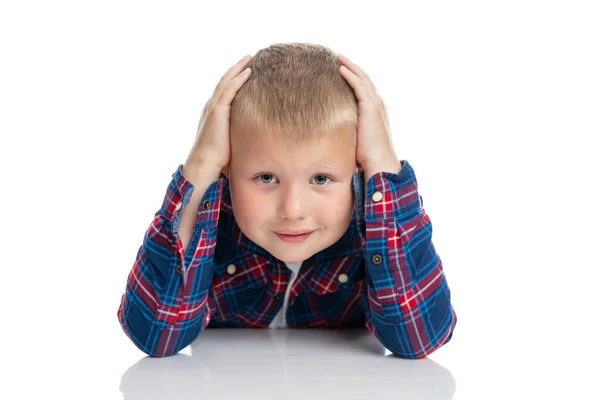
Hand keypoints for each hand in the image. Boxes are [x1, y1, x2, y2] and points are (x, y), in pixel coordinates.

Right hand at [184, 54, 252, 175]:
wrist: (205, 164)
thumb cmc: (219, 158)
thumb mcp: (231, 141)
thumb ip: (240, 133)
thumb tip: (256, 137)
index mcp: (214, 112)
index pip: (226, 90)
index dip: (235, 78)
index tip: (247, 69)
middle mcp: (212, 105)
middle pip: (226, 81)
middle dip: (237, 68)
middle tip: (250, 57)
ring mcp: (213, 107)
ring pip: (227, 81)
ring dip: (239, 68)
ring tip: (250, 58)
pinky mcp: (217, 111)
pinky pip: (229, 90)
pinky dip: (238, 79)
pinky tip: (249, 72)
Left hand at [338, 54, 399, 177]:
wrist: (379, 162)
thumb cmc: (368, 157)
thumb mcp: (357, 139)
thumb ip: (349, 131)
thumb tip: (332, 135)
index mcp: (375, 111)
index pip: (364, 88)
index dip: (355, 77)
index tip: (342, 69)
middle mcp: (377, 104)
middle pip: (364, 79)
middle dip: (352, 67)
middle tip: (339, 57)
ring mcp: (375, 105)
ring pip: (362, 79)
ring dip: (350, 66)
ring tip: (338, 57)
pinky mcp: (370, 108)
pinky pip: (359, 86)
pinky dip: (350, 76)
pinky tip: (340, 69)